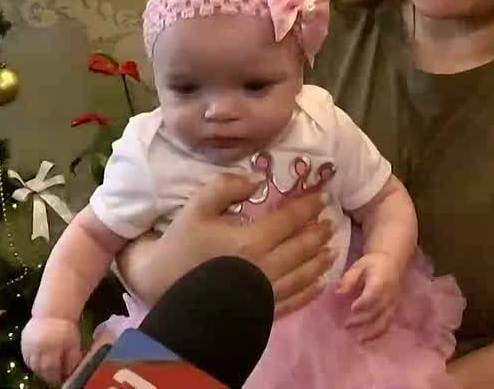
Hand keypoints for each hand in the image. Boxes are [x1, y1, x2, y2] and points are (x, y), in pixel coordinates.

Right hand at [20, 316, 82, 384]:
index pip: (52, 368)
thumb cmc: (66, 328)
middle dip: (47, 376)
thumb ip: (72, 359)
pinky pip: (25, 357)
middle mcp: (38, 347)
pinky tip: (38, 364)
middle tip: (53, 378)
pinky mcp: (23, 341)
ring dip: (39, 371)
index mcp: (52, 346)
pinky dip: (31, 363)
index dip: (55, 376)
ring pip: (32, 364)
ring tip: (46, 371)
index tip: (60, 379)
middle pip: (40, 368)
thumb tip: (69, 373)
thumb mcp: (74, 343)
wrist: (53, 311)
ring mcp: (29, 344)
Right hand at [116, 172, 335, 315]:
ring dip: (320, 260)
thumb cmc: (179, 249)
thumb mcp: (195, 209)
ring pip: (304, 275)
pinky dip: (311, 290)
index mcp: (251, 240)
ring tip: (332, 249)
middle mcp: (266, 268)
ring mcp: (266, 294)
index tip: (322, 196)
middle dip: (319, 233)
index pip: (289, 220)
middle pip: (302, 248)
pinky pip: (295, 302)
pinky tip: (319, 283)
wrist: (162, 294)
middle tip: (331, 221)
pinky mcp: (262, 313)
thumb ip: (225, 187)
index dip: (308, 206)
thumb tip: (258, 179)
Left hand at [337, 252, 402, 341]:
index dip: (363, 303)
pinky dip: (379, 334)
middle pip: (377, 311)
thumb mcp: (360, 265)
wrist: (393, 262)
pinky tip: (368, 341)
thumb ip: (349, 279)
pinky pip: (388, 324)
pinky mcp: (394, 310)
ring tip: (359, 341)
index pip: (373, 294)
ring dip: (372, 333)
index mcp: (381, 281)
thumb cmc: (373, 263)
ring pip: (385, 321)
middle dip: (362, 320)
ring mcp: (393, 304)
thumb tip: (339, 294)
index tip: (352, 309)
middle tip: (346, 325)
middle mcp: (389, 295)